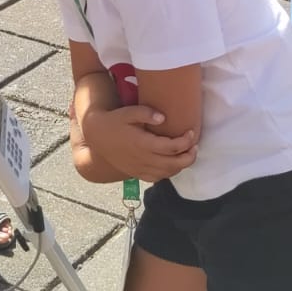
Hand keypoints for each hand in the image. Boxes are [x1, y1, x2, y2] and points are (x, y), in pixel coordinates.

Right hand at [81, 104, 197, 181]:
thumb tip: (164, 117)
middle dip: (189, 156)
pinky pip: (157, 178)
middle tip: (195, 146)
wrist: (97, 136)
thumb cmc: (114, 121)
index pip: (171, 148)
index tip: (191, 132)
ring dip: (181, 165)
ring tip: (187, 154)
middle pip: (174, 164)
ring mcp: (139, 168)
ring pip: (167, 173)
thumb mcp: (128, 112)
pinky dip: (168, 173)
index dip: (185, 142)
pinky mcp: (136, 173)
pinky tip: (172, 164)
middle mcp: (143, 159)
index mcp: (142, 144)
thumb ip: (146, 113)